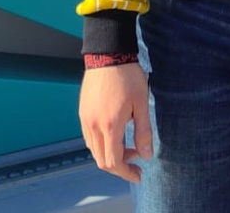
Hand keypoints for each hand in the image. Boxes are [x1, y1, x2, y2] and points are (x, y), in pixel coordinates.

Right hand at [79, 62, 151, 182]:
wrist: (108, 54)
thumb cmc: (128, 77)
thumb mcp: (142, 103)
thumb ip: (144, 131)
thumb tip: (147, 155)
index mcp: (109, 126)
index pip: (113, 162)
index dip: (126, 173)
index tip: (138, 175)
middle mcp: (93, 126)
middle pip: (101, 160)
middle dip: (120, 166)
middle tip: (137, 162)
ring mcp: (85, 119)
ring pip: (94, 150)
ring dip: (111, 154)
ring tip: (129, 145)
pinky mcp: (83, 112)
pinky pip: (90, 137)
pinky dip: (102, 143)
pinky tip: (116, 134)